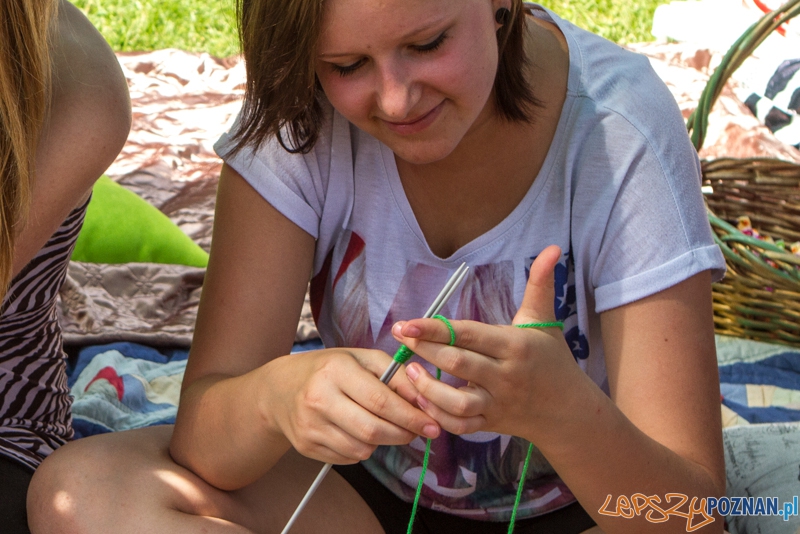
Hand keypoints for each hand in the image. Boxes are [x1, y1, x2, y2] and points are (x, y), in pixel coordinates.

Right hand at [264, 348, 440, 463]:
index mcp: (335, 371)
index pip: (381, 401)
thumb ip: (396, 375)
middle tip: (419, 431)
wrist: (280, 390)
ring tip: (385, 426)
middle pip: (373, 430)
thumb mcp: (362, 359)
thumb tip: (425, 400)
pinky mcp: (306, 446)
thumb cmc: (330, 369)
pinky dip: (363, 448)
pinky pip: (349, 457)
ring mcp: (309, 426)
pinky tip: (359, 431)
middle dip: (403, 434)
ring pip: (362, 448)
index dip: (411, 416)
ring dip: (384, 442)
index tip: (432, 424)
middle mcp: (318, 399)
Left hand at [391, 245, 587, 440]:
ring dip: (429, 389)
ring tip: (409, 373)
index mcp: (514, 346)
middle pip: (458, 363)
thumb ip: (540, 284)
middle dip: (424, 350)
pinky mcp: (492, 424)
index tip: (407, 323)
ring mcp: (498, 403)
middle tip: (400, 337)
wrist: (568, 409)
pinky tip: (422, 400)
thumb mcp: (543, 321)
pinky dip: (439, 417)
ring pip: (458, 402)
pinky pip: (462, 426)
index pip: (468, 334)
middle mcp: (505, 375)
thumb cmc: (551, 359)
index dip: (435, 328)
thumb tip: (553, 248)